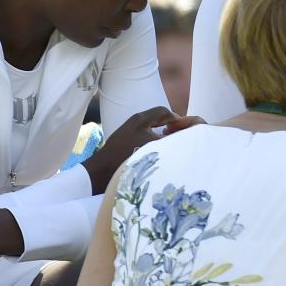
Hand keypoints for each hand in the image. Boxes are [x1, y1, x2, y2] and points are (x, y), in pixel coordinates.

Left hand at [83, 107, 203, 192]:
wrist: (99, 174)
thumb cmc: (126, 157)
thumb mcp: (152, 147)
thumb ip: (169, 140)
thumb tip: (184, 137)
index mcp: (140, 119)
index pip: (163, 112)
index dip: (177, 118)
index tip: (186, 128)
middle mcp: (134, 122)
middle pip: (157, 118)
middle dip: (170, 126)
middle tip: (180, 136)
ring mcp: (128, 133)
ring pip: (151, 129)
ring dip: (162, 136)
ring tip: (171, 146)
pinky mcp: (124, 144)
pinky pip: (144, 138)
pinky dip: (153, 143)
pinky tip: (157, 154)